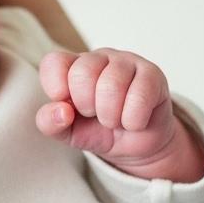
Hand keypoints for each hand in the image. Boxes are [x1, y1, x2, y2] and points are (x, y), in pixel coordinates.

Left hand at [35, 49, 203, 182]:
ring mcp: (127, 62)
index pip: (54, 62)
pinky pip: (139, 96)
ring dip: (111, 116)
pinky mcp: (152, 74)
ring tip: (115, 120)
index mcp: (73, 66)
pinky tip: (134, 120)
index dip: (55, 88)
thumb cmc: (99, 130)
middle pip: (82, 73)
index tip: (68, 108)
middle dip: (87, 106)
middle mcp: (99, 58)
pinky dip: (133, 120)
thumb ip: (50, 122)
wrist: (135, 144)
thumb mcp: (68, 132)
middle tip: (96, 115)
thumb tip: (61, 111)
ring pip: (111, 84)